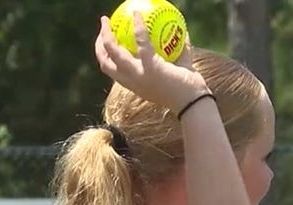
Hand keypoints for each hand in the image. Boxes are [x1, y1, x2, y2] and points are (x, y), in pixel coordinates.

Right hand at [94, 13, 209, 113]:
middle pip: (105, 63)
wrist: (194, 103)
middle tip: (103, 28)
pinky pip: (141, 41)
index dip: (104, 56)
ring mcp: (139, 75)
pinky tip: (137, 13)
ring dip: (106, 34)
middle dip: (99, 45)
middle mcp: (131, 81)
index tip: (106, 42)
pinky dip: (138, 25)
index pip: (112, 71)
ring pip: (113, 52)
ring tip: (106, 20)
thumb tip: (183, 33)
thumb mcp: (181, 69)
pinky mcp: (150, 67)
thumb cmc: (189, 89)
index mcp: (134, 84)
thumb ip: (180, 52)